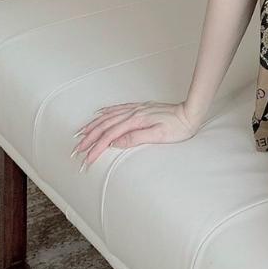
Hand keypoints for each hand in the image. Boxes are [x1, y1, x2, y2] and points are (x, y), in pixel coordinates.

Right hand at [70, 101, 199, 171]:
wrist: (190, 114)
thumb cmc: (178, 127)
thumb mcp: (159, 136)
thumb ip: (136, 138)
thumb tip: (115, 142)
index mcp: (136, 122)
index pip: (110, 137)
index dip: (96, 149)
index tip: (87, 159)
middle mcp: (133, 114)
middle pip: (104, 126)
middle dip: (88, 138)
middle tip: (77, 150)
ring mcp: (135, 110)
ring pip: (108, 117)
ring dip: (92, 126)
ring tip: (80, 134)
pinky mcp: (140, 108)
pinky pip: (117, 109)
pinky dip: (105, 112)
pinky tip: (99, 114)